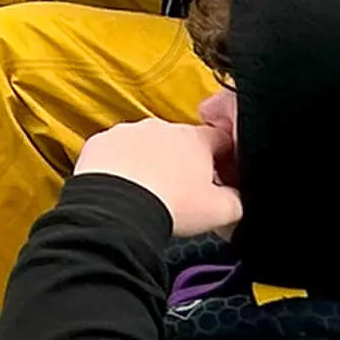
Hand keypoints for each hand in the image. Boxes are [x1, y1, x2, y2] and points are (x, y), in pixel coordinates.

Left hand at [73, 119, 241, 237]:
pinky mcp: (101, 142)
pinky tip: (122, 187)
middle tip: (180, 191)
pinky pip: (114, 151)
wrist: (118, 209)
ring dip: (148, 161)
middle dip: (182, 161)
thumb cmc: (171, 207)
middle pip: (179, 142)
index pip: (219, 138)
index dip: (223, 158)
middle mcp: (161, 128)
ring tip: (148, 192)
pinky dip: (119, 165)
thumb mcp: (220, 211)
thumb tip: (238, 198)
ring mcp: (128, 131)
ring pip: (144, 144)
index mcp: (194, 139)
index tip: (220, 175)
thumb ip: (237, 200)